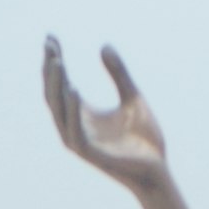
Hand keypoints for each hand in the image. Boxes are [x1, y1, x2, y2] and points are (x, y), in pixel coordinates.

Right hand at [44, 36, 171, 193]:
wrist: (158, 170)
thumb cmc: (144, 139)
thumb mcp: (132, 97)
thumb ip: (118, 74)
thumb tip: (103, 45)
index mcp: (82, 114)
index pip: (61, 84)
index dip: (55, 62)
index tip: (51, 38)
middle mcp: (76, 126)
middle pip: (53, 95)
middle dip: (50, 71)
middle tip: (50, 45)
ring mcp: (81, 142)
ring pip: (59, 112)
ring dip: (56, 87)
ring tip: (57, 62)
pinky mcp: (91, 155)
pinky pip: (75, 131)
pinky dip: (73, 110)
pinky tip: (74, 89)